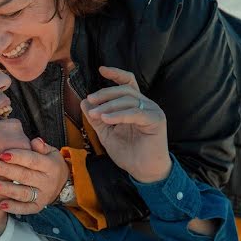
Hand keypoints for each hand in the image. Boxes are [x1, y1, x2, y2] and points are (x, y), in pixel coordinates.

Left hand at [0, 137, 68, 214]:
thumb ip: (41, 147)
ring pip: (24, 193)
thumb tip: (35, 141)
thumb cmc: (49, 164)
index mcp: (50, 166)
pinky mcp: (37, 207)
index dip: (18, 157)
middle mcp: (47, 182)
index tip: (3, 154)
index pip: (33, 160)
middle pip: (25, 176)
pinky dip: (13, 208)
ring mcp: (42, 196)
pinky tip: (1, 204)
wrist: (63, 185)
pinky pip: (25, 209)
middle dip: (8, 171)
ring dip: (7, 190)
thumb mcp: (51, 153)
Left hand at [81, 67, 171, 182]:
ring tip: (95, 114)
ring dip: (109, 105)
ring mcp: (152, 111)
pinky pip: (136, 113)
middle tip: (90, 100)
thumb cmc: (128, 152)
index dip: (116, 74)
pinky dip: (119, 115)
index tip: (101, 70)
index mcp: (134, 105)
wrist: (143, 170)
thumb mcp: (106, 133)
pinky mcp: (156, 120)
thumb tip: (84, 102)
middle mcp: (145, 104)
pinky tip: (107, 119)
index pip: (127, 82)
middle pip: (124, 89)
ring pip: (128, 100)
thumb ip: (96, 118)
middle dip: (105, 93)